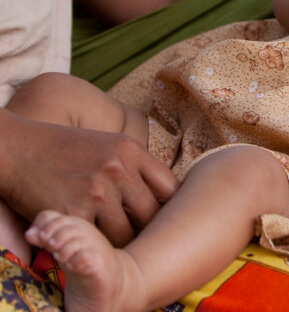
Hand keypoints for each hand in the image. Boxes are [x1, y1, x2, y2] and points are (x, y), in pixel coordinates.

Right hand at [0, 111, 179, 245]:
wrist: (16, 149)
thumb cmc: (64, 149)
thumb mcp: (108, 145)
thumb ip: (136, 167)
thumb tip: (165, 197)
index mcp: (131, 150)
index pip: (170, 188)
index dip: (168, 208)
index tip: (161, 218)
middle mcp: (118, 169)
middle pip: (151, 215)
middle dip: (145, 228)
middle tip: (138, 236)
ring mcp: (96, 191)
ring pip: (127, 233)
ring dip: (120, 241)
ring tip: (112, 241)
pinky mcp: (72, 212)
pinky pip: (97, 241)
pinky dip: (94, 245)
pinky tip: (89, 240)